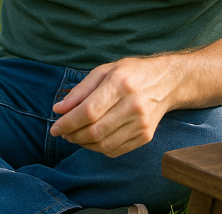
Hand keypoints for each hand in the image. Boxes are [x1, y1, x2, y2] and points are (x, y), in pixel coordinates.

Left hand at [49, 56, 175, 157]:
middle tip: (64, 133)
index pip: (88, 111)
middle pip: (95, 131)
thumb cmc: (130, 73)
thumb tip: (59, 109)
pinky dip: (98, 149)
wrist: (166, 82)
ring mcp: (141, 123)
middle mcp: (133, 105)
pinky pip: (115, 150)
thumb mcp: (103, 71)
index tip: (55, 128)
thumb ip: (80, 91)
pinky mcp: (146, 136)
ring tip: (75, 136)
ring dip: (83, 144)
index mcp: (120, 84)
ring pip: (104, 144)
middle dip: (73, 135)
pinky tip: (92, 140)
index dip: (68, 123)